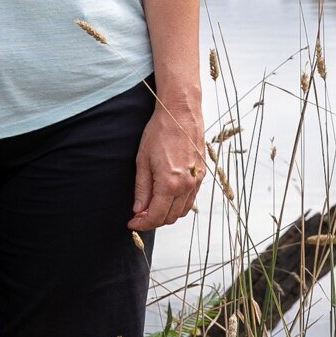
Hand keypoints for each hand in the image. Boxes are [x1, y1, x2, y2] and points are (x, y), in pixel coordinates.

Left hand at [129, 93, 203, 231]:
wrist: (181, 112)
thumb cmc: (161, 131)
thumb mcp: (143, 160)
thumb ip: (142, 189)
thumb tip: (139, 209)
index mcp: (169, 183)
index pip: (156, 216)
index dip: (142, 224)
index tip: (133, 223)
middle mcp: (186, 185)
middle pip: (170, 217)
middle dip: (153, 220)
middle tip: (140, 214)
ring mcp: (197, 180)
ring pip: (182, 211)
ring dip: (167, 213)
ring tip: (153, 205)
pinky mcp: (202, 174)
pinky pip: (191, 198)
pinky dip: (179, 203)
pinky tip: (167, 195)